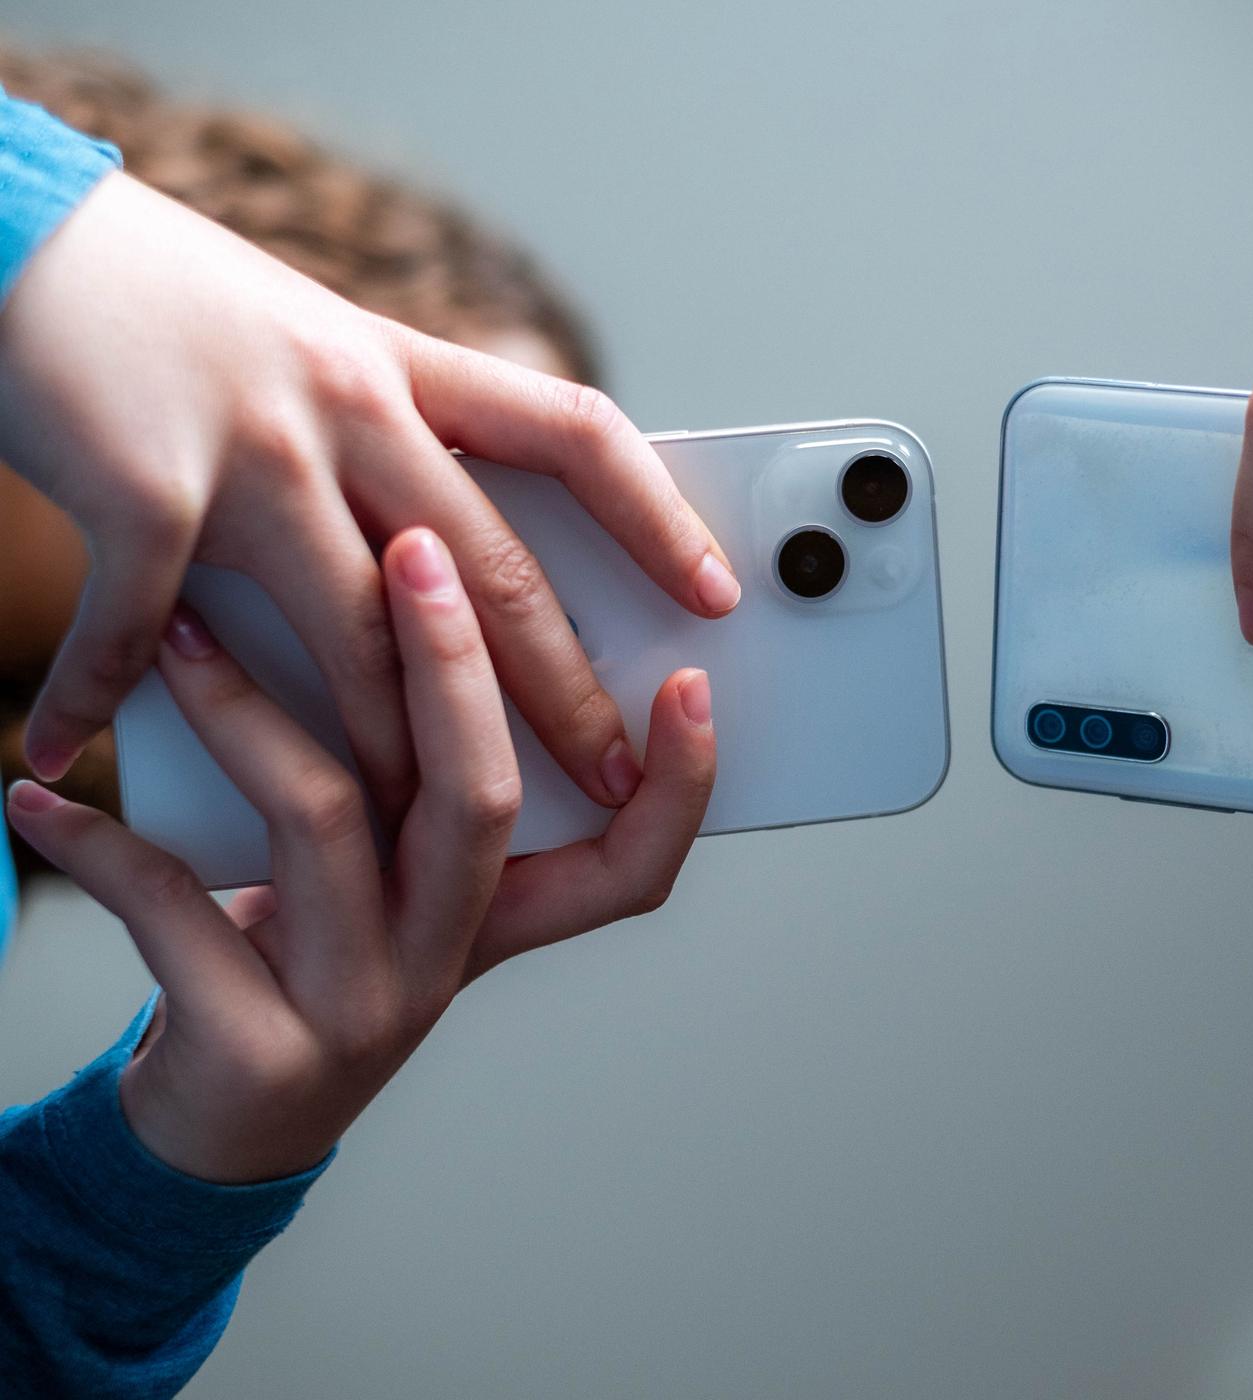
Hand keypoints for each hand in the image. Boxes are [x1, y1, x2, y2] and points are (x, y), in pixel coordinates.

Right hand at [0, 171, 738, 819]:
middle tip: (613, 773)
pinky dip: (97, 697)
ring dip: (385, 751)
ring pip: (357, 636)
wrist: (18, 232)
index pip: (574, 433)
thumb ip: (391, 430)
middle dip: (562, 689)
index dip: (655, 516)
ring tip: (413, 835)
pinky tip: (61, 752)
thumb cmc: (166, 300)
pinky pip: (141, 630)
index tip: (715, 592)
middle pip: (490, 572)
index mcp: (404, 366)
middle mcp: (352, 402)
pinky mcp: (146, 486)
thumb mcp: (313, 341)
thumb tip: (446, 540)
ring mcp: (257, 448)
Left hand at [3, 528, 715, 1182]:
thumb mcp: (392, 881)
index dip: (677, 781)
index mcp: (502, 918)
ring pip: (329, 819)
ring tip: (179, 638)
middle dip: (451, 661)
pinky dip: (99, 846)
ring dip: (243, 711)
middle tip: (408, 548)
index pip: (634, 862)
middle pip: (481, 797)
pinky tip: (35, 804)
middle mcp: (447, 959)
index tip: (689, 679)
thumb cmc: (314, 960)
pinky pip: (178, 906)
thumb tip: (406, 603)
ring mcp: (360, 1006)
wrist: (222, 1125)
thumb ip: (421, 781)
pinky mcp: (256, 1046)